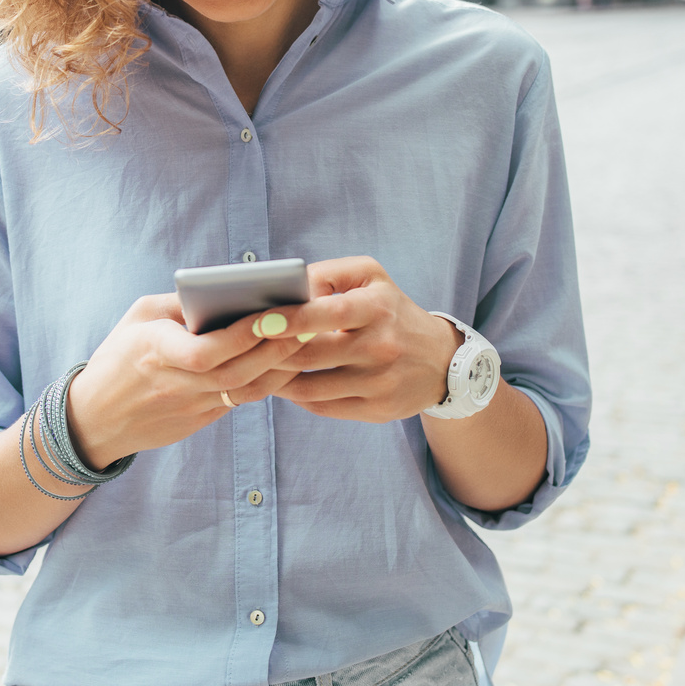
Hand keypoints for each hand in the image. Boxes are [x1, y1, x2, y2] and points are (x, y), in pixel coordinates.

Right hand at [65, 294, 305, 468]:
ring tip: (304, 340)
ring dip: (279, 367)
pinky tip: (285, 362)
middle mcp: (174, 383)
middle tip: (305, 323)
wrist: (95, 419)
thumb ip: (179, 303)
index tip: (271, 313)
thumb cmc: (118, 356)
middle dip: (274, 348)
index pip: (205, 351)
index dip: (242, 335)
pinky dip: (266, 383)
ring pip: (245, 392)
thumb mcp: (137, 317)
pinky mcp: (198, 422)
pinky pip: (240, 403)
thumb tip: (225, 291)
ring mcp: (188, 408)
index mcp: (154, 351)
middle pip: (235, 372)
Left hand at [260, 256, 460, 422]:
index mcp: (377, 308)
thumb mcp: (371, 277)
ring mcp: (380, 382)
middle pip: (312, 354)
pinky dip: (297, 397)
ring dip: (277, 379)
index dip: (290, 318)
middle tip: (243, 349)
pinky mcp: (378, 411)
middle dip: (271, 353)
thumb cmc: (392, 309)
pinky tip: (284, 385)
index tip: (257, 321)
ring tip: (256, 368)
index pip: (328, 312)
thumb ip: (327, 274)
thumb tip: (285, 288)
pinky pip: (323, 407)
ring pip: (311, 387)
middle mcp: (381, 346)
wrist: (441, 359)